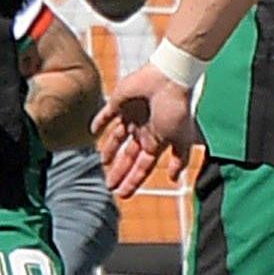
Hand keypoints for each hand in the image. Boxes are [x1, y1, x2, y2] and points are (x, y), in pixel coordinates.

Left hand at [93, 68, 198, 196]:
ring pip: (116, 138)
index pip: (142, 166)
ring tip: (103, 163)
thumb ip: (180, 159)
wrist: (168, 80)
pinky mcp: (119, 103)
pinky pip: (105, 115)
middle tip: (110, 186)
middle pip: (128, 156)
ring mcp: (131, 117)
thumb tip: (173, 179)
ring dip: (109, 151)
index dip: (133, 180)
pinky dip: (98, 123)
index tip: (123, 194)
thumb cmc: (176, 109)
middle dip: (120, 171)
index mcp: (157, 140)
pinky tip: (92, 132)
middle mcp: (143, 130)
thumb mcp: (181, 139)